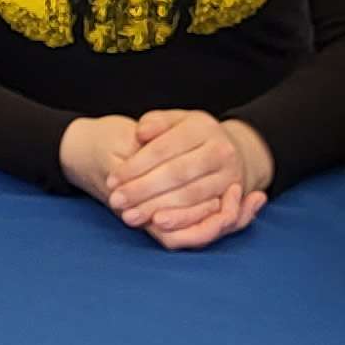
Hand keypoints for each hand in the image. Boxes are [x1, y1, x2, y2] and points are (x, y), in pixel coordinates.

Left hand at [94, 109, 270, 250]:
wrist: (228, 151)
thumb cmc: (189, 136)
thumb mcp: (174, 121)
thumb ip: (156, 122)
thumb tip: (140, 132)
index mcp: (202, 127)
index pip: (163, 148)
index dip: (136, 166)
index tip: (113, 180)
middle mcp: (220, 150)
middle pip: (176, 173)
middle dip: (142, 189)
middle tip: (116, 201)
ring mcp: (229, 174)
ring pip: (189, 195)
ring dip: (157, 207)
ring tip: (130, 215)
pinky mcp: (231, 198)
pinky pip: (204, 213)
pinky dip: (179, 220)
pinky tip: (156, 223)